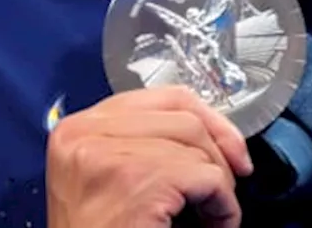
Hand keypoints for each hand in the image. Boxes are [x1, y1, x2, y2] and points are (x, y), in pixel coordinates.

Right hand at [46, 86, 253, 227]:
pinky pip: (208, 178)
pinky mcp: (137, 182)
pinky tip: (217, 224)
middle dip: (219, 151)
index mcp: (79, 128)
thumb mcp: (111, 175)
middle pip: (185, 117)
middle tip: (229, 185)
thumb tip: (214, 131)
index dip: (209, 120)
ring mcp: (109, 155)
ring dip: (220, 183)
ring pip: (198, 147)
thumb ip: (147, 143)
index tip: (231, 148)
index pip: (165, 97)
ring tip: (213, 214)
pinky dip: (223, 205)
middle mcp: (86, 134)